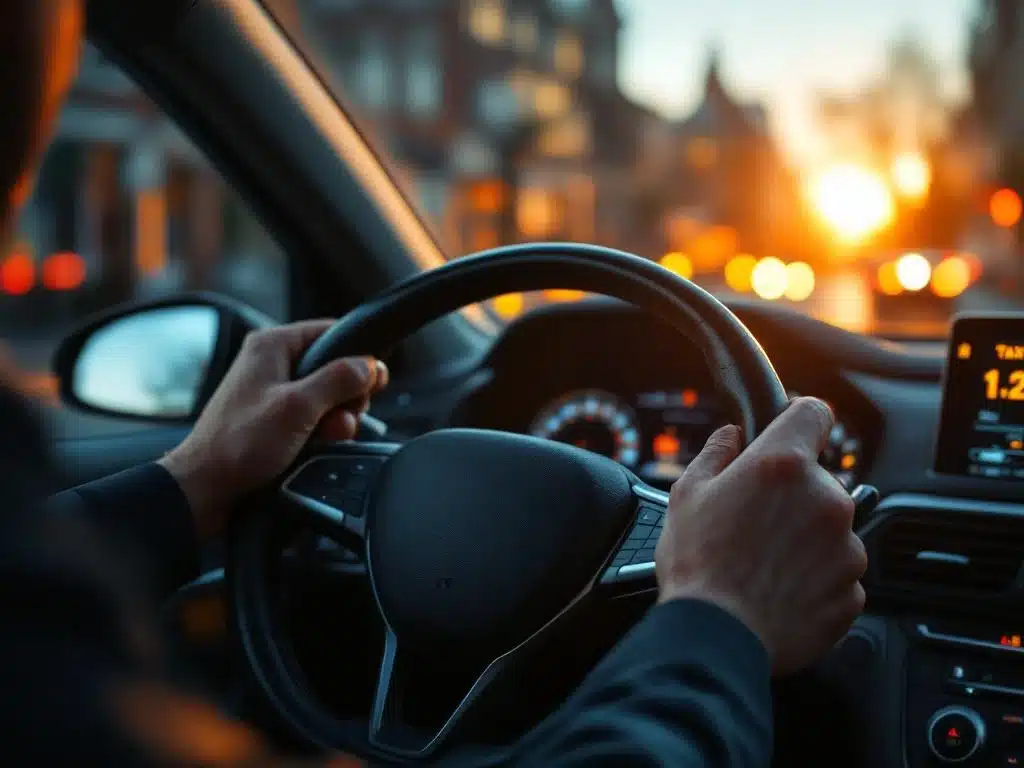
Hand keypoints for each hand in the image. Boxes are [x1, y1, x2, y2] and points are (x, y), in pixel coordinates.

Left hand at [158, 320, 387, 538]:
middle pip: (334, 368)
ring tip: (325, 436)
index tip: (373, 379)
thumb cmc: (237, 445)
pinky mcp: (275, 419)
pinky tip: (317, 445)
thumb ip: (338, 381)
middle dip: (346, 396)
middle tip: (341, 416)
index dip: (357, 356)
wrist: (207, 489)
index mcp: (272, 346)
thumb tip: (369, 365)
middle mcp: (272, 364)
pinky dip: (321, 431)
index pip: (331, 332)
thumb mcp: (298, 407)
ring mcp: (273, 392)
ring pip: (327, 396)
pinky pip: (313, 417)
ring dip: (336, 419)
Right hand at [654, 397, 866, 674]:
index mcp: (783, 466)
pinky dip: (815, 578)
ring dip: (805, 538)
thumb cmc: (698, 565)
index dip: (798, 420)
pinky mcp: (853, 590)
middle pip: (818, 479)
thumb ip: (717, 453)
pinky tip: (778, 589)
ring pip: (829, 528)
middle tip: (753, 522)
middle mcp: (826, 499)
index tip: (788, 434)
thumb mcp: (687, 494)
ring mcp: (846, 546)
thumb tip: (731, 436)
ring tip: (763, 563)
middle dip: (791, 494)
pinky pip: (837, 572)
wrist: (717, 637)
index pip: (813, 413)